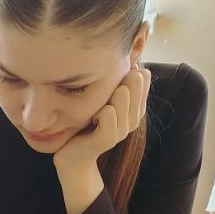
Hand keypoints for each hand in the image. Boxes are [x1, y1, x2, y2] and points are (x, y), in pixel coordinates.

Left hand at [52, 66, 150, 213]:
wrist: (71, 156)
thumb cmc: (84, 124)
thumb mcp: (100, 99)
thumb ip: (114, 82)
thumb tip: (124, 57)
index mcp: (134, 107)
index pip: (143, 78)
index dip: (127, 70)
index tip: (110, 79)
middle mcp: (132, 118)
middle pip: (135, 82)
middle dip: (118, 79)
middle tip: (103, 91)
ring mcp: (122, 130)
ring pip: (122, 96)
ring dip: (107, 96)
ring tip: (96, 107)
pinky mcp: (108, 139)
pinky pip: (108, 114)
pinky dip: (99, 111)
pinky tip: (92, 119)